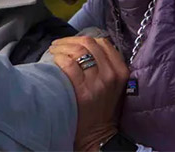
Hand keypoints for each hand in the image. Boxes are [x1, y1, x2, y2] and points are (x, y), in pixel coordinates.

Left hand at [50, 33, 128, 150]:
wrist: (98, 135)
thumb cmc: (102, 108)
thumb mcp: (114, 85)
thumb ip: (106, 65)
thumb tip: (86, 45)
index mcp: (121, 71)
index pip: (103, 43)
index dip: (85, 39)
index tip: (74, 42)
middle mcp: (111, 75)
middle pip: (89, 43)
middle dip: (70, 40)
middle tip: (59, 44)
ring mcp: (97, 83)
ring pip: (78, 51)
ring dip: (62, 47)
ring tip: (54, 50)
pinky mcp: (82, 91)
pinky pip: (69, 64)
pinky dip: (59, 58)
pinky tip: (54, 59)